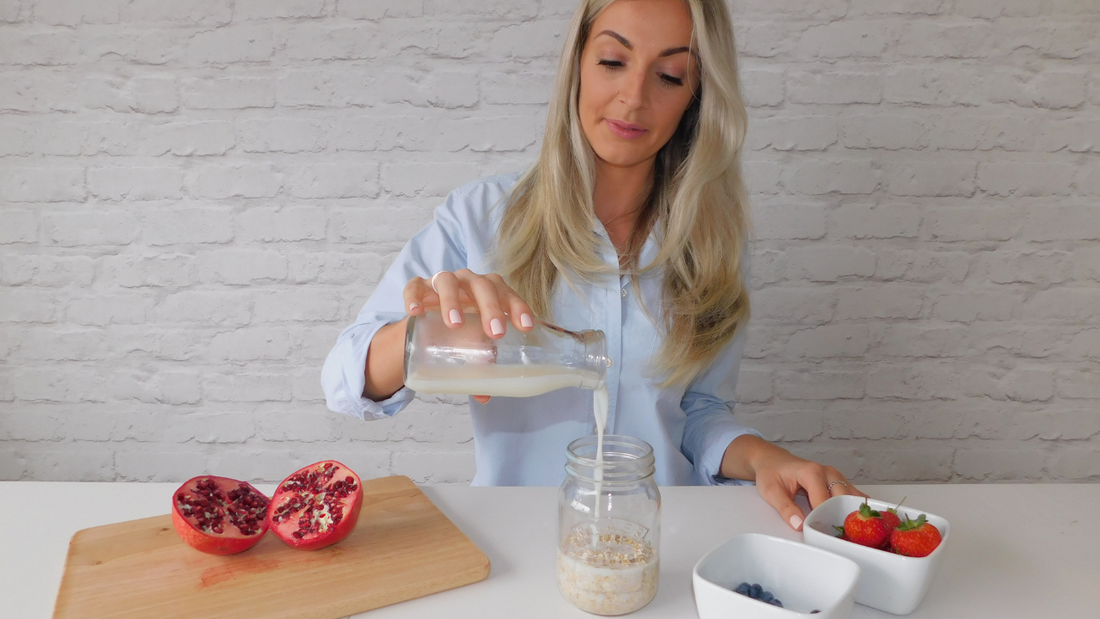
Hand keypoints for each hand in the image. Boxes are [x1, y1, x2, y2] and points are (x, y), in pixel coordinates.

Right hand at [403, 269, 535, 402]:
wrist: (425, 318)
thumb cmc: (458, 329)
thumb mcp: (470, 344)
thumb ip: (479, 364)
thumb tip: (485, 396)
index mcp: (488, 293)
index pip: (507, 294)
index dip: (518, 307)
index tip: (526, 327)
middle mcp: (467, 283)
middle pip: (482, 285)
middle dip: (491, 307)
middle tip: (495, 333)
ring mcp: (441, 282)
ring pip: (448, 281)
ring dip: (453, 301)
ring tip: (455, 323)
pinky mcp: (417, 287)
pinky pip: (414, 287)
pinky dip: (414, 297)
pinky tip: (415, 312)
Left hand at [721, 435, 865, 531]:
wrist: (773, 460)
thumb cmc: (771, 473)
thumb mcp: (771, 491)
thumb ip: (785, 508)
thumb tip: (799, 525)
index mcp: (812, 472)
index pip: (824, 501)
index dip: (822, 518)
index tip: (820, 532)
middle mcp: (828, 472)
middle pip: (843, 498)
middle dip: (840, 517)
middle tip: (836, 536)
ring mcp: (835, 476)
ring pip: (851, 496)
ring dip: (851, 513)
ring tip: (849, 531)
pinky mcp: (839, 481)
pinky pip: (853, 495)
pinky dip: (854, 507)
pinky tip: (855, 521)